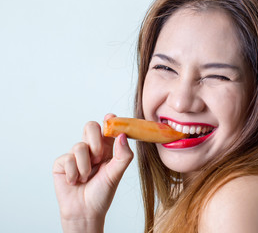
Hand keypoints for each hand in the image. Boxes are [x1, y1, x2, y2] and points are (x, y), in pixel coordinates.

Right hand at [52, 114, 133, 231]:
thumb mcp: (117, 174)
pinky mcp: (62, 163)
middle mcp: (91, 149)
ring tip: (87, 177)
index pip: (107, 128)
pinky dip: (74, 173)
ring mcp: (75, 155)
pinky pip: (68, 159)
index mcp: (107, 148)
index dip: (109, 120)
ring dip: (85, 165)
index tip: (111, 118)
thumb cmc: (102, 193)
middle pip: (90, 126)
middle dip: (95, 141)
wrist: (85, 211)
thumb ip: (123, 155)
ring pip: (79, 145)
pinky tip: (75, 182)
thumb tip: (122, 135)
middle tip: (99, 157)